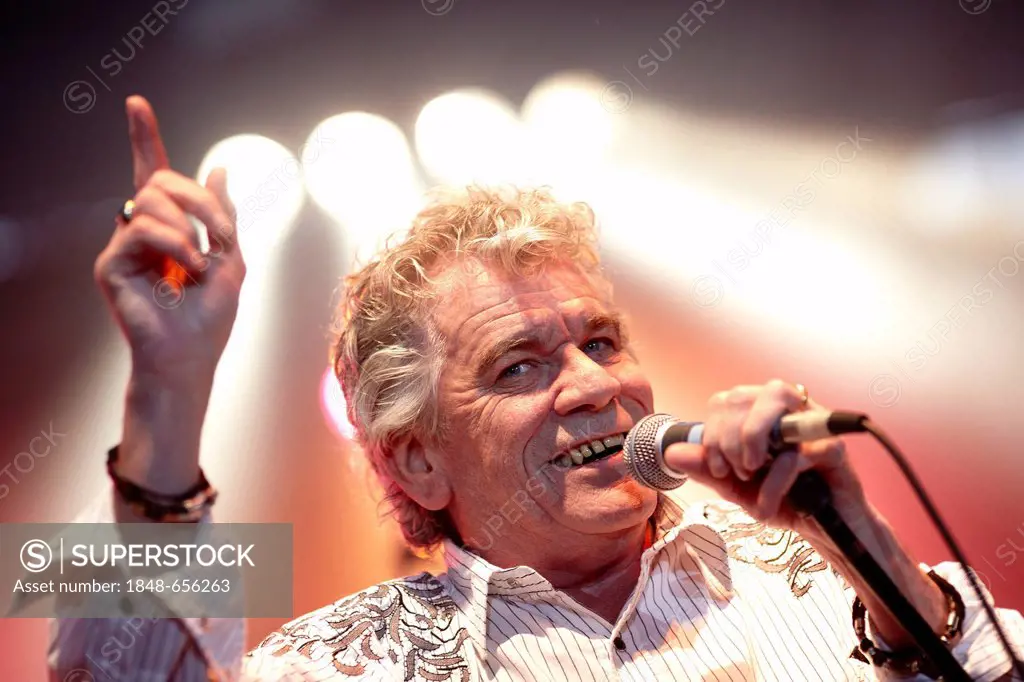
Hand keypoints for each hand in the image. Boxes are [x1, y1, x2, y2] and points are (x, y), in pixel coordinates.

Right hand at [94, 95, 245, 386]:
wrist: (191, 357)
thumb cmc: (210, 318)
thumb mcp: (232, 258)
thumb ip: (223, 216)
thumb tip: (218, 169)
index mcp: (169, 228)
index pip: (153, 174)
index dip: (145, 138)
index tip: (137, 103)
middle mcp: (140, 232)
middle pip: (161, 179)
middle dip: (200, 200)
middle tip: (223, 235)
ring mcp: (123, 247)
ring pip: (152, 199)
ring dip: (192, 227)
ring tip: (203, 264)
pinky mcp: (110, 264)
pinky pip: (142, 229)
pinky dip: (176, 246)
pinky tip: (188, 272)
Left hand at [664, 379, 867, 538]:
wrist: (824, 532)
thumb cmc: (784, 501)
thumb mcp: (737, 487)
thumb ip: (707, 469)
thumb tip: (671, 452)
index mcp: (761, 415)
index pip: (725, 401)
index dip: (712, 432)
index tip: (717, 467)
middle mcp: (787, 409)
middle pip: (743, 395)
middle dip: (727, 439)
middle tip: (736, 473)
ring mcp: (813, 423)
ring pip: (773, 399)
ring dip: (750, 438)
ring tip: (750, 473)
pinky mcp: (832, 448)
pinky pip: (796, 451)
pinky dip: (774, 481)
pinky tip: (769, 503)